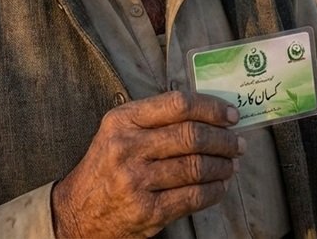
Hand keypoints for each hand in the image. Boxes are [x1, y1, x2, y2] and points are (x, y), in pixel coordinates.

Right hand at [51, 91, 244, 237]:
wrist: (78, 212)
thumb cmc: (107, 165)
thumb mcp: (120, 131)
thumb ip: (157, 119)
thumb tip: (211, 114)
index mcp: (123, 120)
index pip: (178, 104)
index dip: (212, 108)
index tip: (231, 115)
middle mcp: (127, 147)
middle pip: (192, 136)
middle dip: (224, 140)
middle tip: (238, 143)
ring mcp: (136, 180)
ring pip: (196, 167)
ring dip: (223, 166)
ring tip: (232, 164)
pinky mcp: (147, 210)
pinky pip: (193, 197)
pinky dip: (214, 190)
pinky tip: (220, 186)